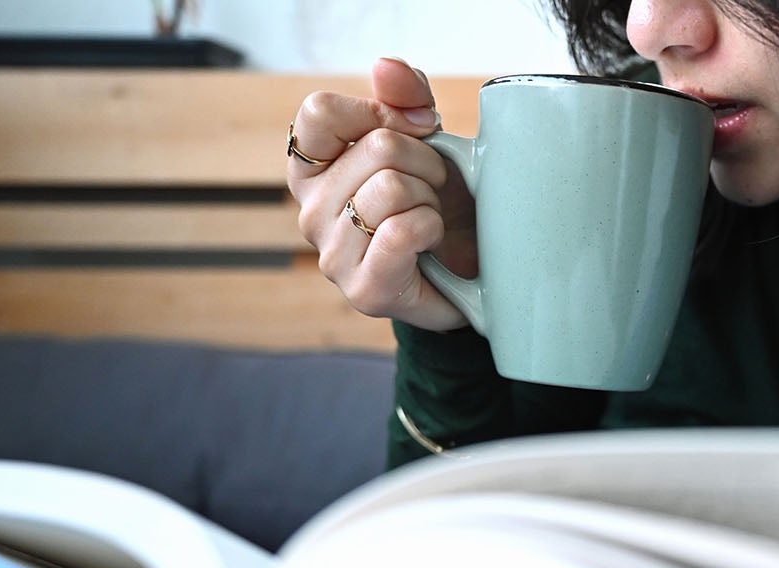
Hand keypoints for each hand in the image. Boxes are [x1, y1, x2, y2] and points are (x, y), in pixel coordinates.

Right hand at [286, 57, 477, 330]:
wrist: (469, 273)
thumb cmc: (438, 202)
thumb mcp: (425, 138)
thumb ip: (405, 96)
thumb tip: (384, 66)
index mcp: (311, 168)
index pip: (318, 111)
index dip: (379, 112)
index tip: (414, 131)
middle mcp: (309, 210)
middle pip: (376, 146)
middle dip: (426, 160)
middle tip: (432, 188)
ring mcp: (332, 254)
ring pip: (391, 187)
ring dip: (432, 197)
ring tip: (431, 216)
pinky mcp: (364, 289)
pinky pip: (401, 230)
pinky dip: (432, 227)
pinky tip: (431, 242)